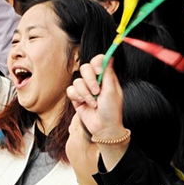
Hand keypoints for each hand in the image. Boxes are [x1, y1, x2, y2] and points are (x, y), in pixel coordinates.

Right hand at [67, 55, 126, 169]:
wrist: (103, 127)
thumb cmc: (112, 110)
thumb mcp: (112, 91)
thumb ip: (108, 73)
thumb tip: (110, 56)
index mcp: (105, 77)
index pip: (98, 61)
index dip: (96, 63)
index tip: (98, 71)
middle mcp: (94, 81)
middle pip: (85, 68)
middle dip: (89, 79)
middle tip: (97, 91)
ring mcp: (85, 89)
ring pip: (77, 80)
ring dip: (85, 93)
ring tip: (93, 103)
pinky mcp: (76, 97)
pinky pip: (71, 90)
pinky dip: (77, 97)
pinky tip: (84, 103)